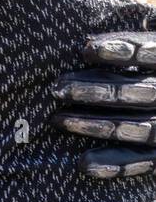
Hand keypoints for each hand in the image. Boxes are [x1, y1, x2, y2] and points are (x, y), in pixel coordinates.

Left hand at [51, 31, 155, 177]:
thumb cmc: (151, 67)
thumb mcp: (153, 38)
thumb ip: (139, 40)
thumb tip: (90, 37)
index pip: (149, 52)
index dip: (119, 49)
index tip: (84, 48)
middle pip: (135, 93)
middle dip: (94, 91)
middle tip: (55, 88)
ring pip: (136, 128)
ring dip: (95, 126)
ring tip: (57, 120)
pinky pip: (144, 163)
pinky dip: (115, 164)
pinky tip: (84, 163)